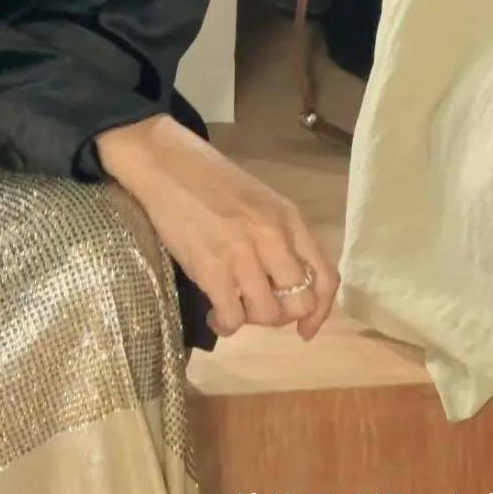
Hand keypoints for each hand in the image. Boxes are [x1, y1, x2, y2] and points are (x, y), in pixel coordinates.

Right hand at [96, 115, 337, 340]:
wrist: (167, 164)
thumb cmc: (211, 181)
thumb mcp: (261, 202)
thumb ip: (280, 237)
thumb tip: (287, 286)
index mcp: (289, 218)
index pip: (325, 277)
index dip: (319, 312)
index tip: (304, 329)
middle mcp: (274, 236)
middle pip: (300, 302)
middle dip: (280, 316)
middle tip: (257, 308)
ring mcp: (243, 253)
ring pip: (268, 315)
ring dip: (251, 320)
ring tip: (233, 308)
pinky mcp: (212, 267)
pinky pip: (232, 317)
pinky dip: (225, 325)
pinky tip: (215, 315)